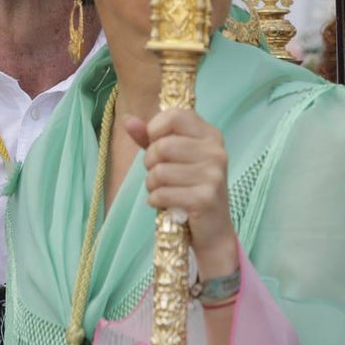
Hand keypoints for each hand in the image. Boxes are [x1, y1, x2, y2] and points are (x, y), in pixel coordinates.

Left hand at [124, 108, 238, 275]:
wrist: (212, 229)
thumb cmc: (189, 187)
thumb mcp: (171, 157)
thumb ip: (150, 137)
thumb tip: (128, 120)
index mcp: (210, 135)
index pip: (175, 115)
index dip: (155, 129)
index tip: (155, 144)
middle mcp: (216, 152)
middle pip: (163, 145)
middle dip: (150, 162)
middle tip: (157, 174)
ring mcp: (213, 175)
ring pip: (160, 171)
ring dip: (151, 184)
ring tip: (161, 190)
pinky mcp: (205, 199)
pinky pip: (163, 193)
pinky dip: (155, 200)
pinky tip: (163, 203)